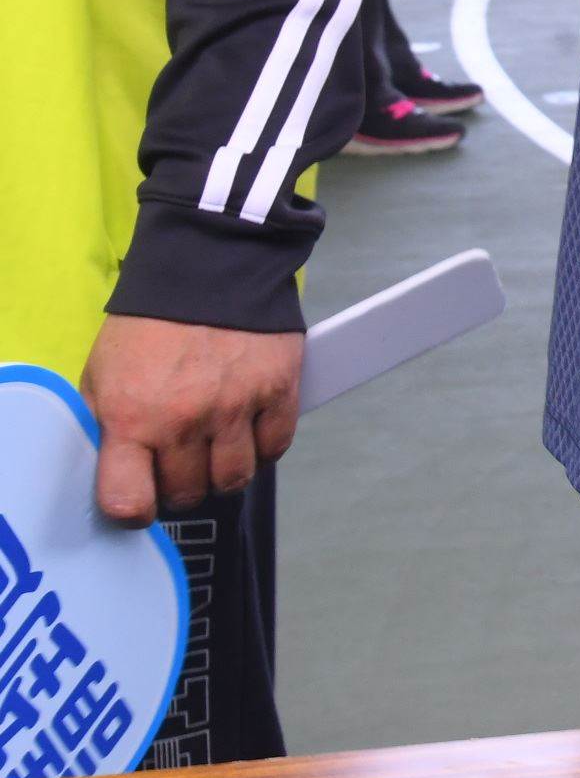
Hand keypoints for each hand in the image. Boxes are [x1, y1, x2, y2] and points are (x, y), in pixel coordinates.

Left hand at [82, 315, 303, 521]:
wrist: (210, 266)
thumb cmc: (149, 323)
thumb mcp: (103, 373)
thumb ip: (108, 423)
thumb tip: (115, 467)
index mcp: (132, 417)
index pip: (129, 501)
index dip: (133, 511)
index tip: (138, 502)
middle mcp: (185, 422)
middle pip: (188, 493)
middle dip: (180, 486)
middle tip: (178, 465)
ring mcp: (237, 409)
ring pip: (234, 479)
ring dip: (223, 474)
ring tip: (214, 453)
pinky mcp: (279, 392)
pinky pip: (275, 446)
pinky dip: (262, 447)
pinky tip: (248, 431)